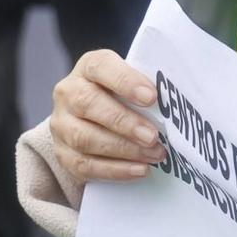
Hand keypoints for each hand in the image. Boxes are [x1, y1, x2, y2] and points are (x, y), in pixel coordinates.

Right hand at [47, 50, 163, 202]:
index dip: (125, 81)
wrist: (90, 123)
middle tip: (153, 137)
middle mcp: (68, 93)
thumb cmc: (121, 98)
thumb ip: (146, 89)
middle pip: (88, 104)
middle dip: (124, 122)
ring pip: (85, 138)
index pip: (101, 67)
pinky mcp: (62, 153)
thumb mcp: (131, 84)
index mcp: (88, 68)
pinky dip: (115, 170)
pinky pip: (84, 165)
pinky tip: (139, 170)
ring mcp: (61, 124)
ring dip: (124, 149)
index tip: (151, 97)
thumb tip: (175, 105)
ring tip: (154, 155)